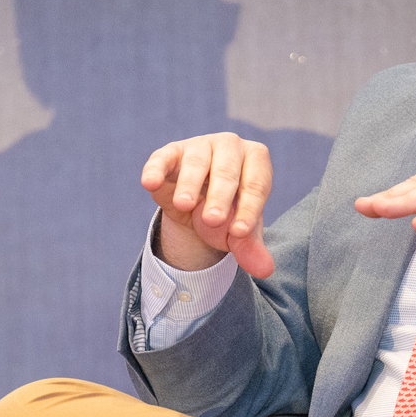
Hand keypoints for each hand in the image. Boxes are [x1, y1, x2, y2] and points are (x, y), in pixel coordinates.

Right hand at [141, 133, 274, 277]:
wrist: (197, 208)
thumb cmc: (228, 214)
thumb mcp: (239, 232)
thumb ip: (251, 248)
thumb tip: (265, 270)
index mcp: (256, 160)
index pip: (256, 185)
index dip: (249, 209)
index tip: (240, 233)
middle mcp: (230, 146)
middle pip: (228, 172)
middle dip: (220, 197)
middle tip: (212, 220)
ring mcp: (199, 146)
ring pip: (196, 162)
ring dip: (190, 184)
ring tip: (185, 205)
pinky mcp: (170, 153)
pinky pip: (162, 159)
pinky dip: (156, 170)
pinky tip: (150, 184)